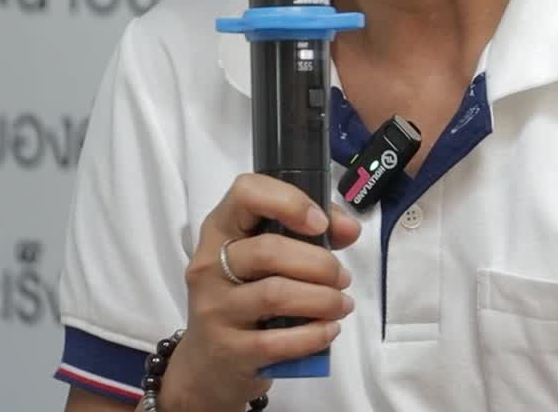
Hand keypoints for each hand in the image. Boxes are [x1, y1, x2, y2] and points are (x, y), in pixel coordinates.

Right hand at [161, 173, 362, 410]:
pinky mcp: (227, 349)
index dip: (289, 201)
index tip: (320, 224)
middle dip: (320, 263)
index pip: (246, 192)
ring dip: (323, 299)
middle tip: (342, 278)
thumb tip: (349, 229)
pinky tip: (328, 330)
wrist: (209, 365)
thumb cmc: (246, 297)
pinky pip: (278, 341)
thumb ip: (309, 234)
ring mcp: (214, 309)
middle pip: (269, 250)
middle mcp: (209, 265)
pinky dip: (314, 335)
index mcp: (220, 230)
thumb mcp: (266, 260)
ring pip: (276, 294)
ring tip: (341, 304)